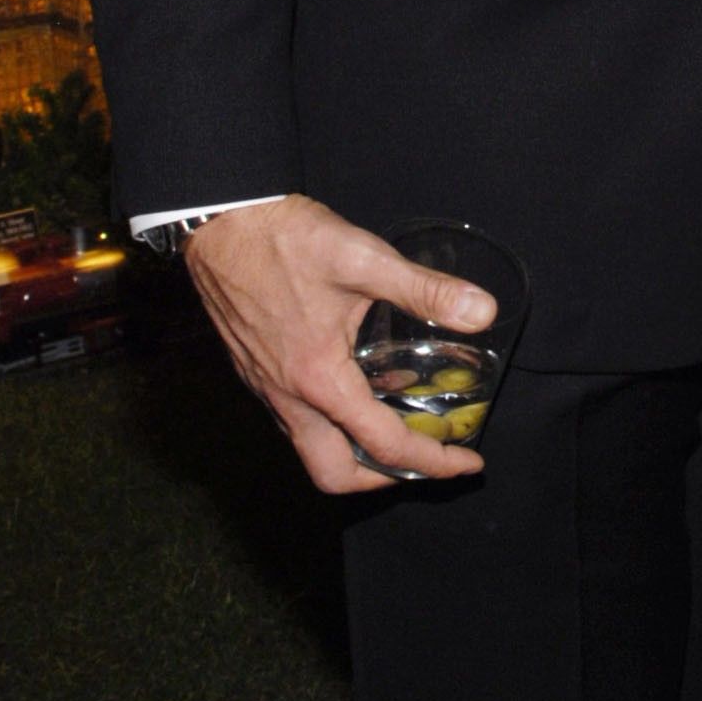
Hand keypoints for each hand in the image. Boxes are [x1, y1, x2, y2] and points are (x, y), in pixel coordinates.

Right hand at [184, 196, 494, 496]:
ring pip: (311, 449)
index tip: (467, 461)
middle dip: (383, 479)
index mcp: (319, 380)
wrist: (218, 221)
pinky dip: (331, 423)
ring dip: (355, 453)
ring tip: (397, 426)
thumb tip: (482, 311)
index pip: (384, 446)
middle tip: (424, 457)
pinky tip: (357, 386)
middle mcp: (287, 397)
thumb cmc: (283, 239)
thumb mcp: (363, 259)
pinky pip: (295, 421)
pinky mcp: (254, 371)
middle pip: (334, 474)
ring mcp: (266, 387)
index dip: (434, 462)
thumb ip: (424, 288)